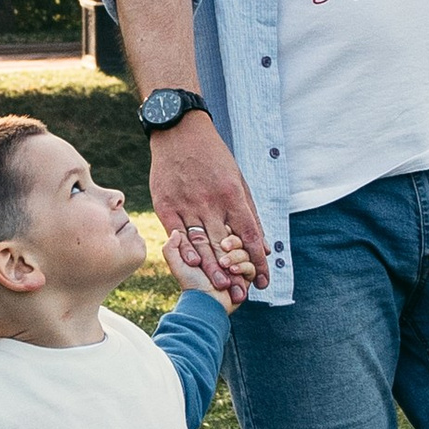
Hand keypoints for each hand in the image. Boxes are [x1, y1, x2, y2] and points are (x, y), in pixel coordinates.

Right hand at [147, 113, 269, 291]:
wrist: (179, 132)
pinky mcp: (165, 205)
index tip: (263, 280)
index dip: (257, 261)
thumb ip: (250, 214)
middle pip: (224, 245)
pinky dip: (186, 252)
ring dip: (211, 269)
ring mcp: (185, 203)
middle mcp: (210, 201)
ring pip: (200, 243)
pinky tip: (193, 267)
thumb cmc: (214, 158)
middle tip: (241, 296)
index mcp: (231, 194)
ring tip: (220, 289)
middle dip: (234, 273)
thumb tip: (264, 246)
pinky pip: (176, 233)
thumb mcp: (238, 180)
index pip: (249, 234)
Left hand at [161, 219, 249, 309]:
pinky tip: (233, 270)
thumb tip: (176, 232)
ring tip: (224, 264)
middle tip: (224, 246)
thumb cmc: (191, 285)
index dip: (224, 232)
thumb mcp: (177, 265)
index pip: (223, 232)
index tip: (219, 238)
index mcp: (211, 251)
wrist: (206, 305)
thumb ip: (171, 248)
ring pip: (245, 251)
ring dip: (236, 256)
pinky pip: (252, 266)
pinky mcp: (244, 278)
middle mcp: (225, 257)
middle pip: (237, 239)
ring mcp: (236, 267)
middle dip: (233, 242)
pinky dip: (244, 266)